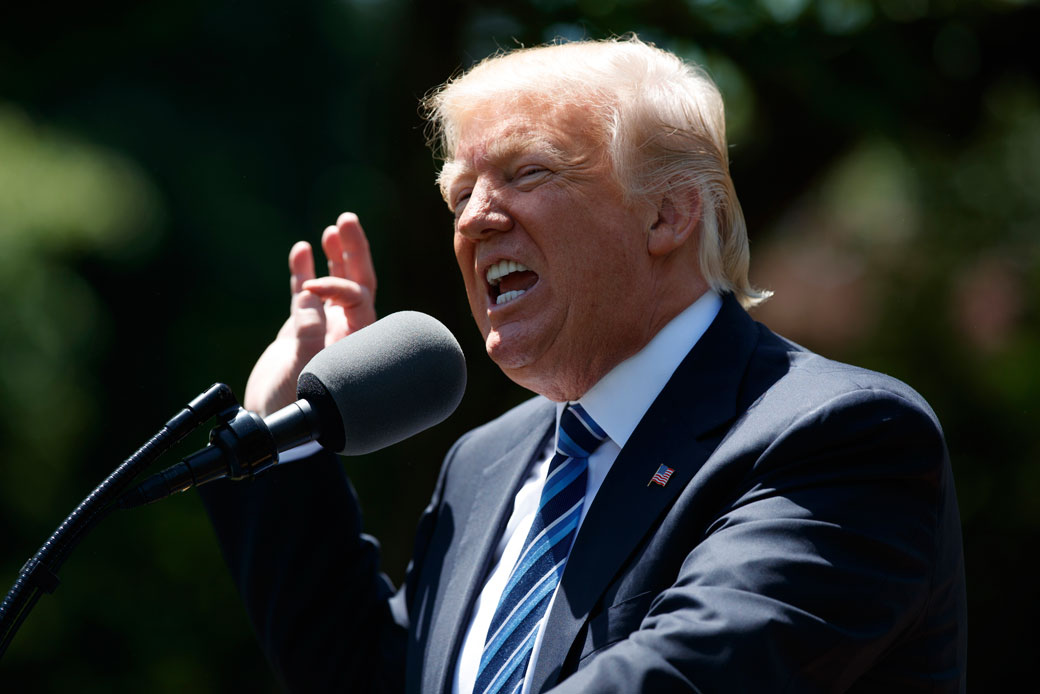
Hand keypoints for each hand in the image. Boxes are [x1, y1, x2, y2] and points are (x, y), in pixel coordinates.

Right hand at [244, 212, 376, 415]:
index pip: (358, 299)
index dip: (338, 286)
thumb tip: (311, 302)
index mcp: (357, 342)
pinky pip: (306, 295)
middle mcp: (345, 333)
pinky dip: (303, 271)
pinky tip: (301, 248)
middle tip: (347, 221)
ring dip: (335, 257)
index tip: (310, 290)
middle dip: (354, 252)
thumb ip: (308, 339)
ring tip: (333, 229)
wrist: (271, 427)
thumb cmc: (294, 409)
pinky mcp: (301, 331)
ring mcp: (324, 329)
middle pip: (358, 284)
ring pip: (334, 286)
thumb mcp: (303, 376)